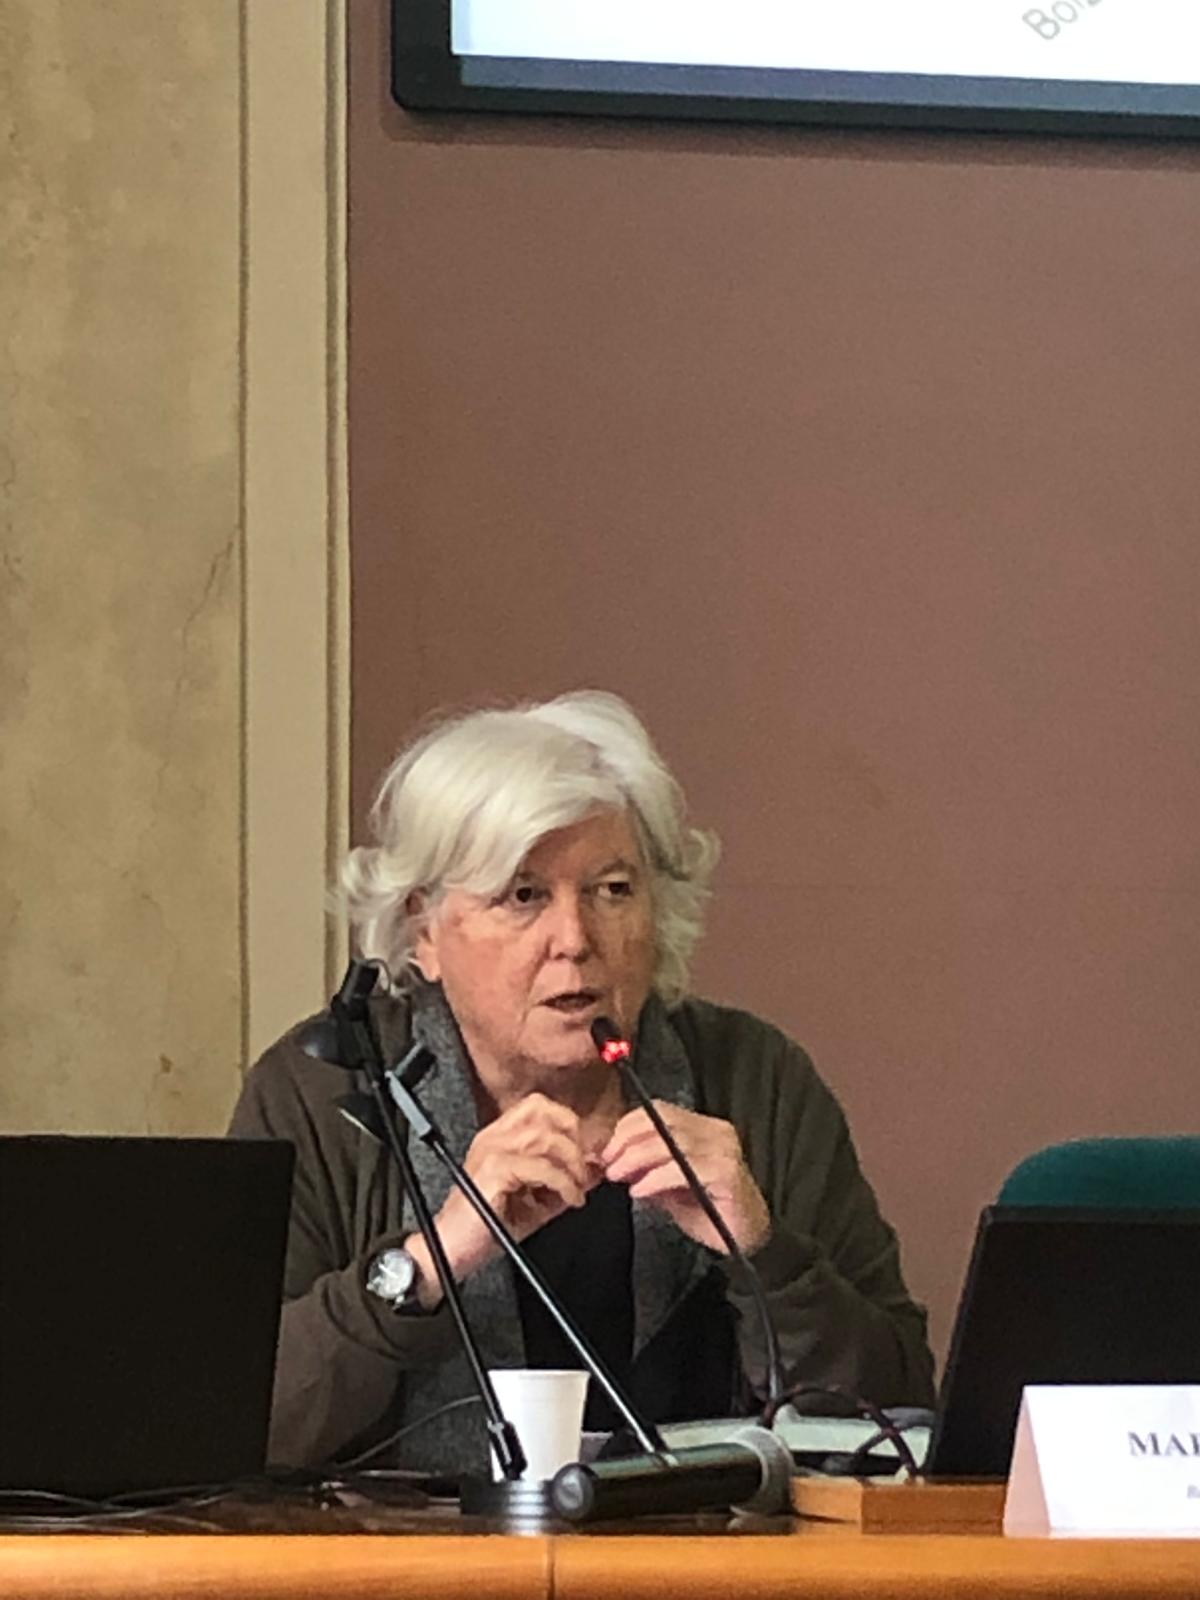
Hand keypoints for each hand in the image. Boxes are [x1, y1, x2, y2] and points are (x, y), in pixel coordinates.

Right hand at [407, 1094, 601, 1305]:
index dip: (568, 1124)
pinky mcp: (493, 1171)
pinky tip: (569, 1199)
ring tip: (577, 1189)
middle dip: (572, 1137)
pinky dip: (563, 1183)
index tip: (586, 1153)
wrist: (450, 1251)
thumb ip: (564, 1182)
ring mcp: (491, 1151)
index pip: (538, 1107)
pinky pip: (540, 1167)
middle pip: (542, 1110)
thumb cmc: (487, 1227)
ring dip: (571, 1163)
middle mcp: (493, 1137)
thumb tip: (595, 1168)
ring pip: (545, 1136)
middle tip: (584, 1169)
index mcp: (499, 1137)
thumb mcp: (536, 1202)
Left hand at [600, 1102, 770, 1255]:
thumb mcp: (667, 1185)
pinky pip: (682, 1168)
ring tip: (618, 1176)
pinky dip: (655, 1178)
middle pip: (662, 1121)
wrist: (743, 1237)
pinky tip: (640, 1191)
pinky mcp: (727, 1173)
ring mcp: (723, 1150)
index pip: (659, 1111)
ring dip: (636, 1158)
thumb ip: (644, 1168)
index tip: (607, 1149)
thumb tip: (611, 1159)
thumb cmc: (708, 1210)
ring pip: (670, 1142)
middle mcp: (716, 1132)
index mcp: (702, 1128)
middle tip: (608, 1163)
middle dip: (628, 1141)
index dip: (628, 1126)